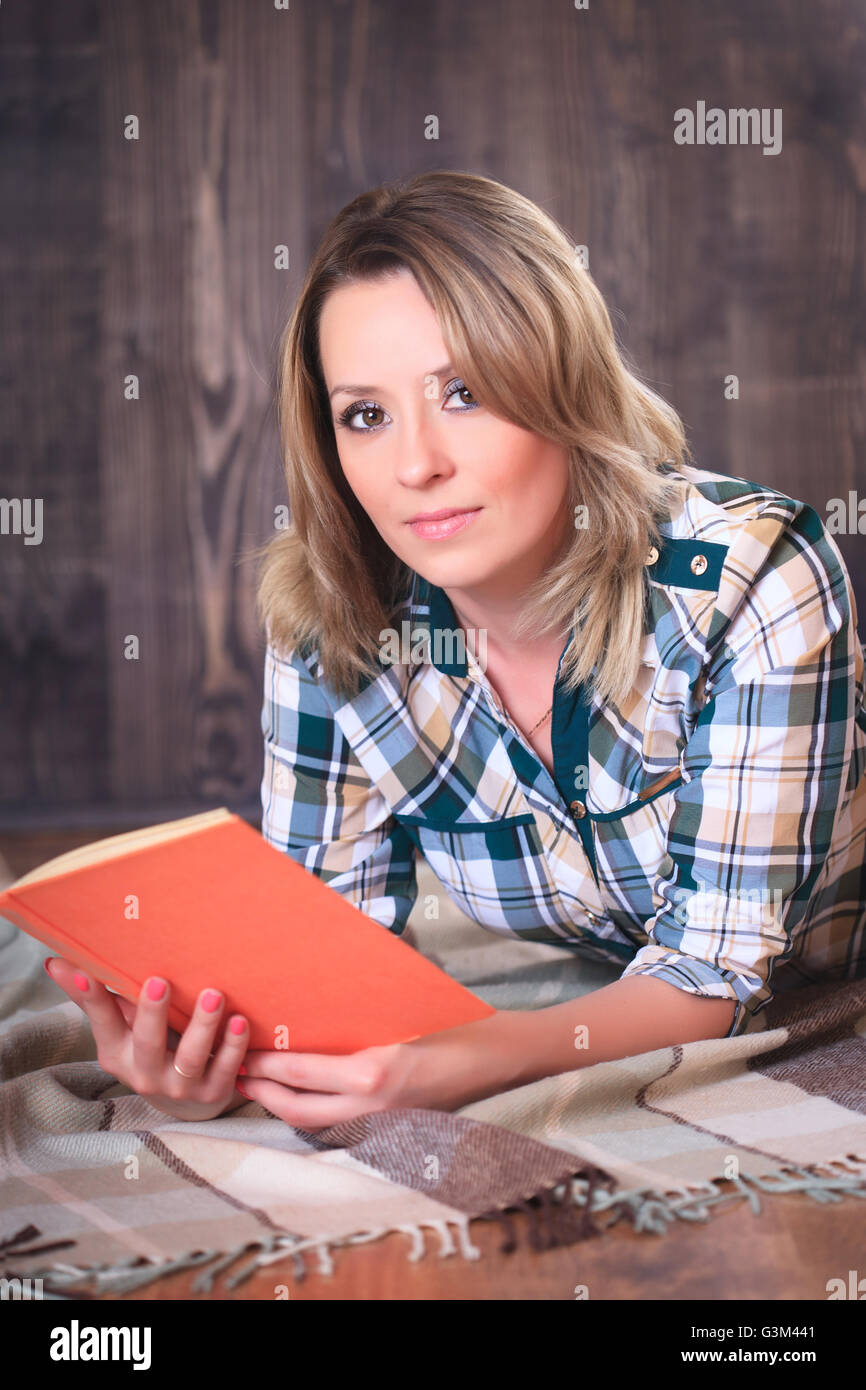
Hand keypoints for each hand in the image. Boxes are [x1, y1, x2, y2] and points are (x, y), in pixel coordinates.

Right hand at [44, 957, 248, 1120]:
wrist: (184, 1098)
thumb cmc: (147, 1045)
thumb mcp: (119, 1027)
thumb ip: (94, 996)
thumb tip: (54, 963)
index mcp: (116, 1053)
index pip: (102, 1021)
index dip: (92, 998)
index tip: (86, 972)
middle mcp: (144, 1074)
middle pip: (146, 1043)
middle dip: (152, 1013)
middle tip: (160, 981)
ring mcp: (179, 1088)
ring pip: (189, 1059)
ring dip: (202, 1027)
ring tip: (214, 995)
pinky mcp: (213, 1092)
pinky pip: (224, 1069)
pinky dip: (233, 1047)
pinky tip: (240, 1021)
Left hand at [237, 1010, 534, 1132]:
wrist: (505, 1057)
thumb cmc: (459, 1020)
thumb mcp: (407, 1005)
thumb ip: (361, 1004)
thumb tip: (316, 987)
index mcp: (373, 1071)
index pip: (301, 1072)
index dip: (264, 1065)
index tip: (240, 1053)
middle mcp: (373, 1105)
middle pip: (298, 1110)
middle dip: (262, 1095)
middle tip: (236, 1076)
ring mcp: (385, 1122)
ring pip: (317, 1125)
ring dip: (284, 1108)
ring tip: (259, 1088)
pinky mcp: (394, 1128)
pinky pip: (341, 1125)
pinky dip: (314, 1113)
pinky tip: (303, 1096)